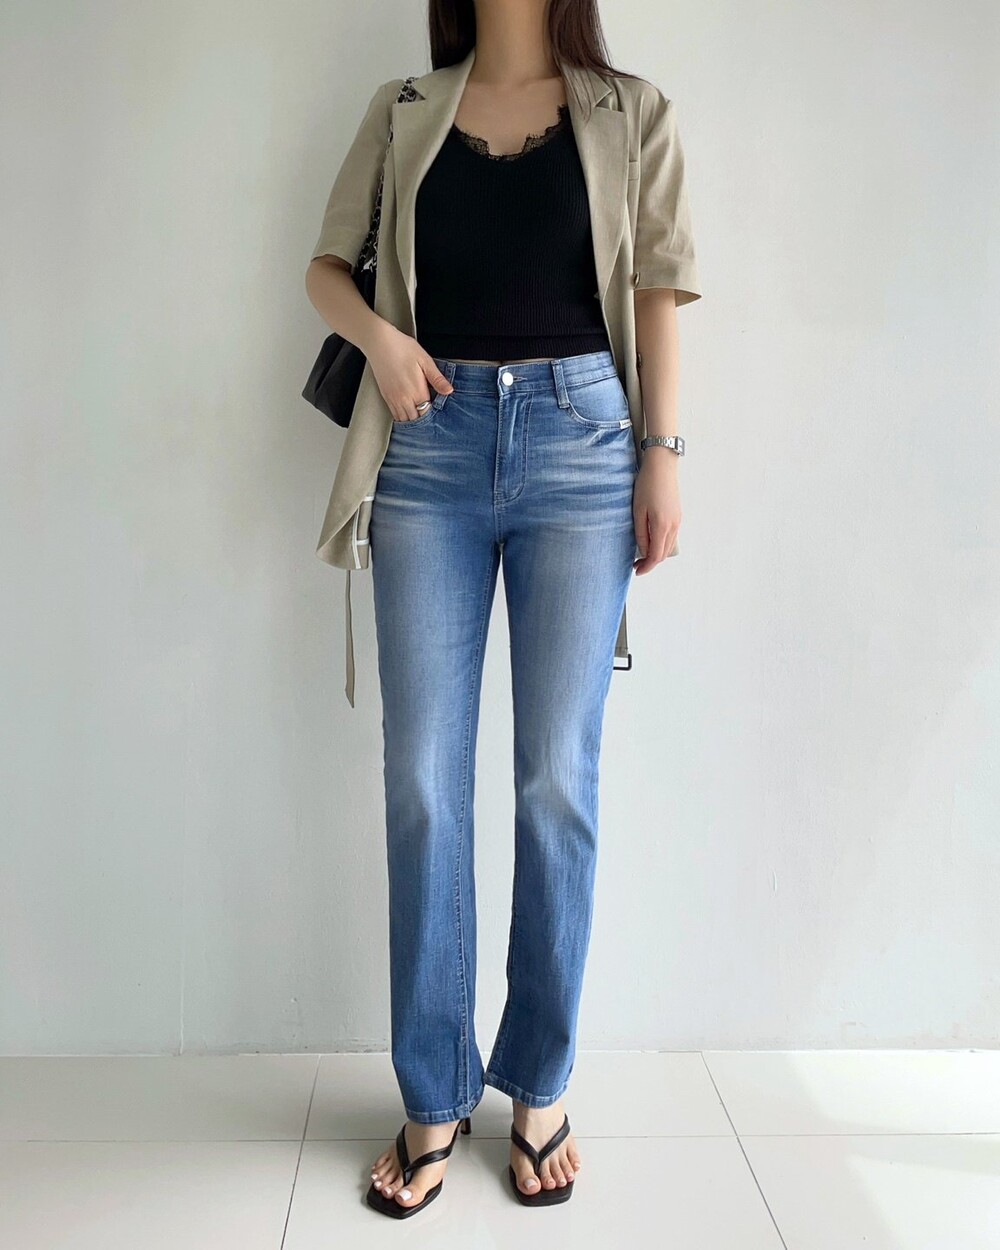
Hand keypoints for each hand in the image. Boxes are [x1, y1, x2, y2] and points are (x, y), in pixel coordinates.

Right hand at [365, 322, 453, 421]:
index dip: (433, 417)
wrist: (379, 343)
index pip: (427, 414)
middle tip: (431, 419)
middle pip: (416, 420)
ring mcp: (393, 399)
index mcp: (417, 391)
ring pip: (404, 420)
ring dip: (413, 421)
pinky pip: (395, 415)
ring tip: (420, 419)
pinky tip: (408, 415)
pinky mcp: (386, 396)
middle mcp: (404, 399)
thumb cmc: (403, 348)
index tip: (439, 415)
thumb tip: (449, 391)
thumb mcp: (425, 360)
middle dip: (424, 421)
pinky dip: (402, 418)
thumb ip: (437, 379)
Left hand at [633, 450, 680, 573]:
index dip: (646, 566)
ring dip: (657, 554)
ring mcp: (678, 521)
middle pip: (664, 554)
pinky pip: (671, 537)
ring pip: (669, 546)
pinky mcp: (678, 515)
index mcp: (662, 526)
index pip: (656, 556)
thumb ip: (641, 533)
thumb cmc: (647, 485)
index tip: (636, 571)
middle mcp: (674, 526)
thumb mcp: (638, 510)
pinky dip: (662, 544)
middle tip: (636, 565)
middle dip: (650, 563)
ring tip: (642, 556)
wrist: (662, 466)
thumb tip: (643, 550)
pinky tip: (652, 542)